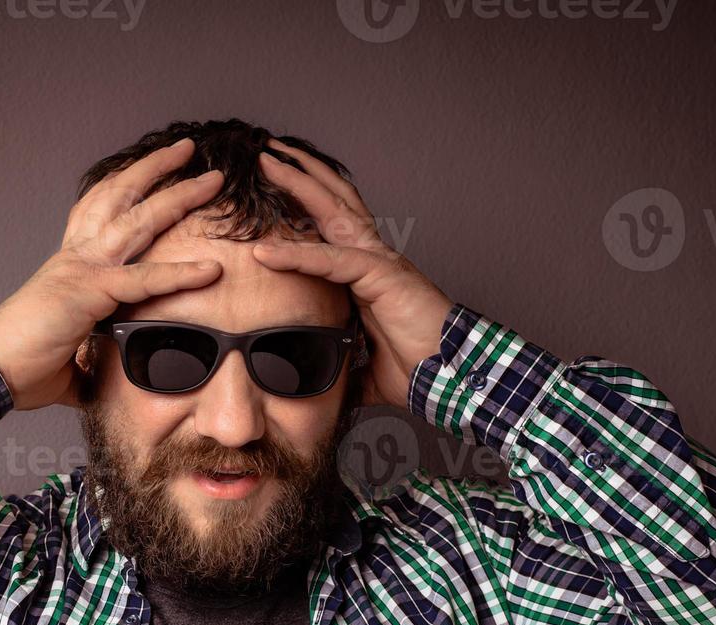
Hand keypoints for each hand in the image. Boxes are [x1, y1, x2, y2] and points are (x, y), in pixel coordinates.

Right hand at [0, 139, 224, 410]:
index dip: (125, 184)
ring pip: (137, 218)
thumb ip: (88, 361)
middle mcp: (76, 255)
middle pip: (120, 196)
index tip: (152, 170)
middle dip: (157, 169)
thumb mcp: (67, 357)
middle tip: (187, 149)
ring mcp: (82, 268)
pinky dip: (180, 274)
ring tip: (212, 178)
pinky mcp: (89, 292)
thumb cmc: (21, 366)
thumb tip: (100, 382)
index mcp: (69, 264)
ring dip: (177, 195)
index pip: (99, 209)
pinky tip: (211, 269)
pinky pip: (144, 279)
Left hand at [250, 140, 451, 410]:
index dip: (307, 201)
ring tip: (268, 161)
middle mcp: (374, 256)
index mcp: (369, 271)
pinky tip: (264, 252)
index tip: (277, 184)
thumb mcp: (363, 366)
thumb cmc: (417, 367)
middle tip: (269, 152)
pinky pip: (330, 260)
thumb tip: (315, 382)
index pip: (333, 225)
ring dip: (299, 184)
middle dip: (301, 173)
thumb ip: (340, 364)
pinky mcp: (382, 275)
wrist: (451, 376)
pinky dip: (296, 256)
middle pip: (333, 200)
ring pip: (333, 210)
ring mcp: (379, 261)